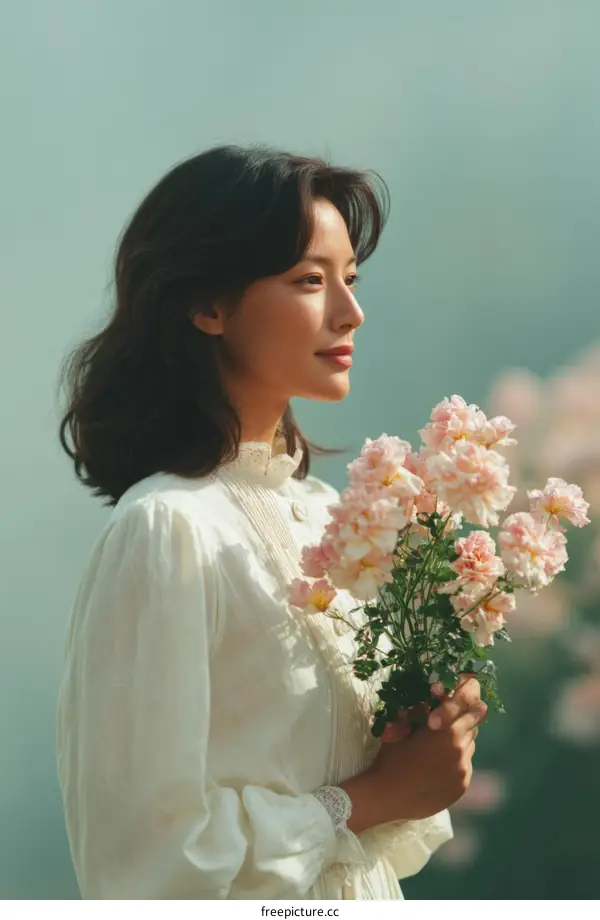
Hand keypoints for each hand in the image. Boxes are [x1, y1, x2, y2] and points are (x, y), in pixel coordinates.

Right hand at [341, 674, 487, 831]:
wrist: (385, 797)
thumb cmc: (390, 759)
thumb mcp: (402, 728)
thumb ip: (420, 712)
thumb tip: (430, 702)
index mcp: (446, 731)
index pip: (468, 705)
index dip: (461, 697)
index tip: (450, 697)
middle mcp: (460, 750)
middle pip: (472, 724)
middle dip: (461, 718)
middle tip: (446, 718)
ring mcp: (463, 770)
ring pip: (470, 745)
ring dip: (459, 740)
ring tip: (437, 746)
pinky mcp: (462, 786)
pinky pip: (465, 765)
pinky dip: (456, 760)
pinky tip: (437, 765)